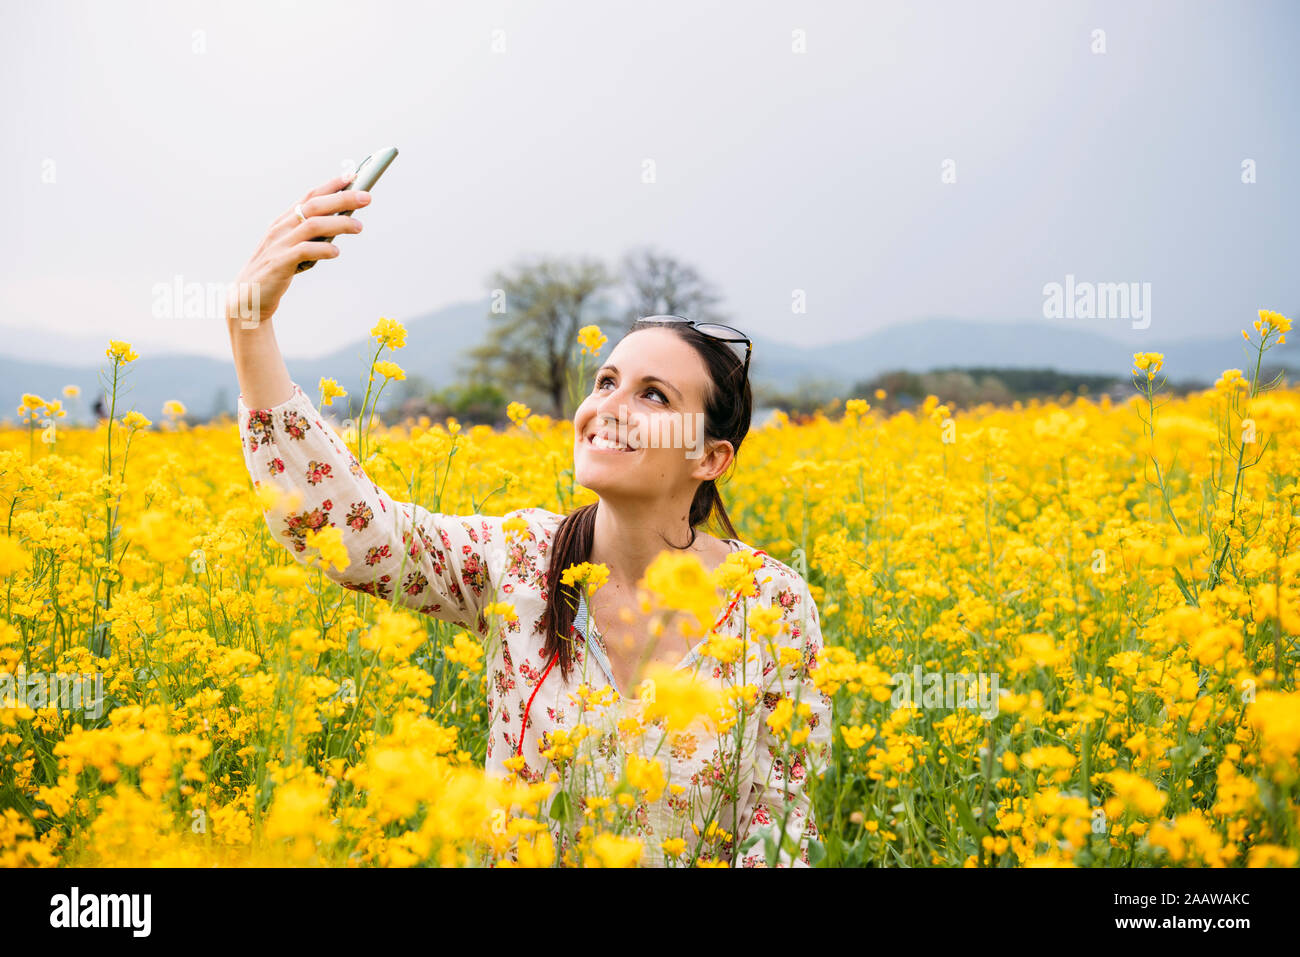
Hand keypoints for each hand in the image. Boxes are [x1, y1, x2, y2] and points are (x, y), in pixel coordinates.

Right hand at [226, 174, 370, 327]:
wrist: (248, 296)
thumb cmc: (277, 269)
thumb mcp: (295, 247)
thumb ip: (314, 236)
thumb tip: (343, 225)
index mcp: (285, 221)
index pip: (310, 196)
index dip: (332, 185)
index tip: (353, 176)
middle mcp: (282, 228)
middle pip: (314, 206)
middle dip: (342, 198)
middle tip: (366, 196)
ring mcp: (279, 244)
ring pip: (312, 225)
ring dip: (338, 223)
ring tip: (359, 226)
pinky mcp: (279, 263)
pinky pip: (303, 251)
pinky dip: (322, 250)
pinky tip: (335, 252)